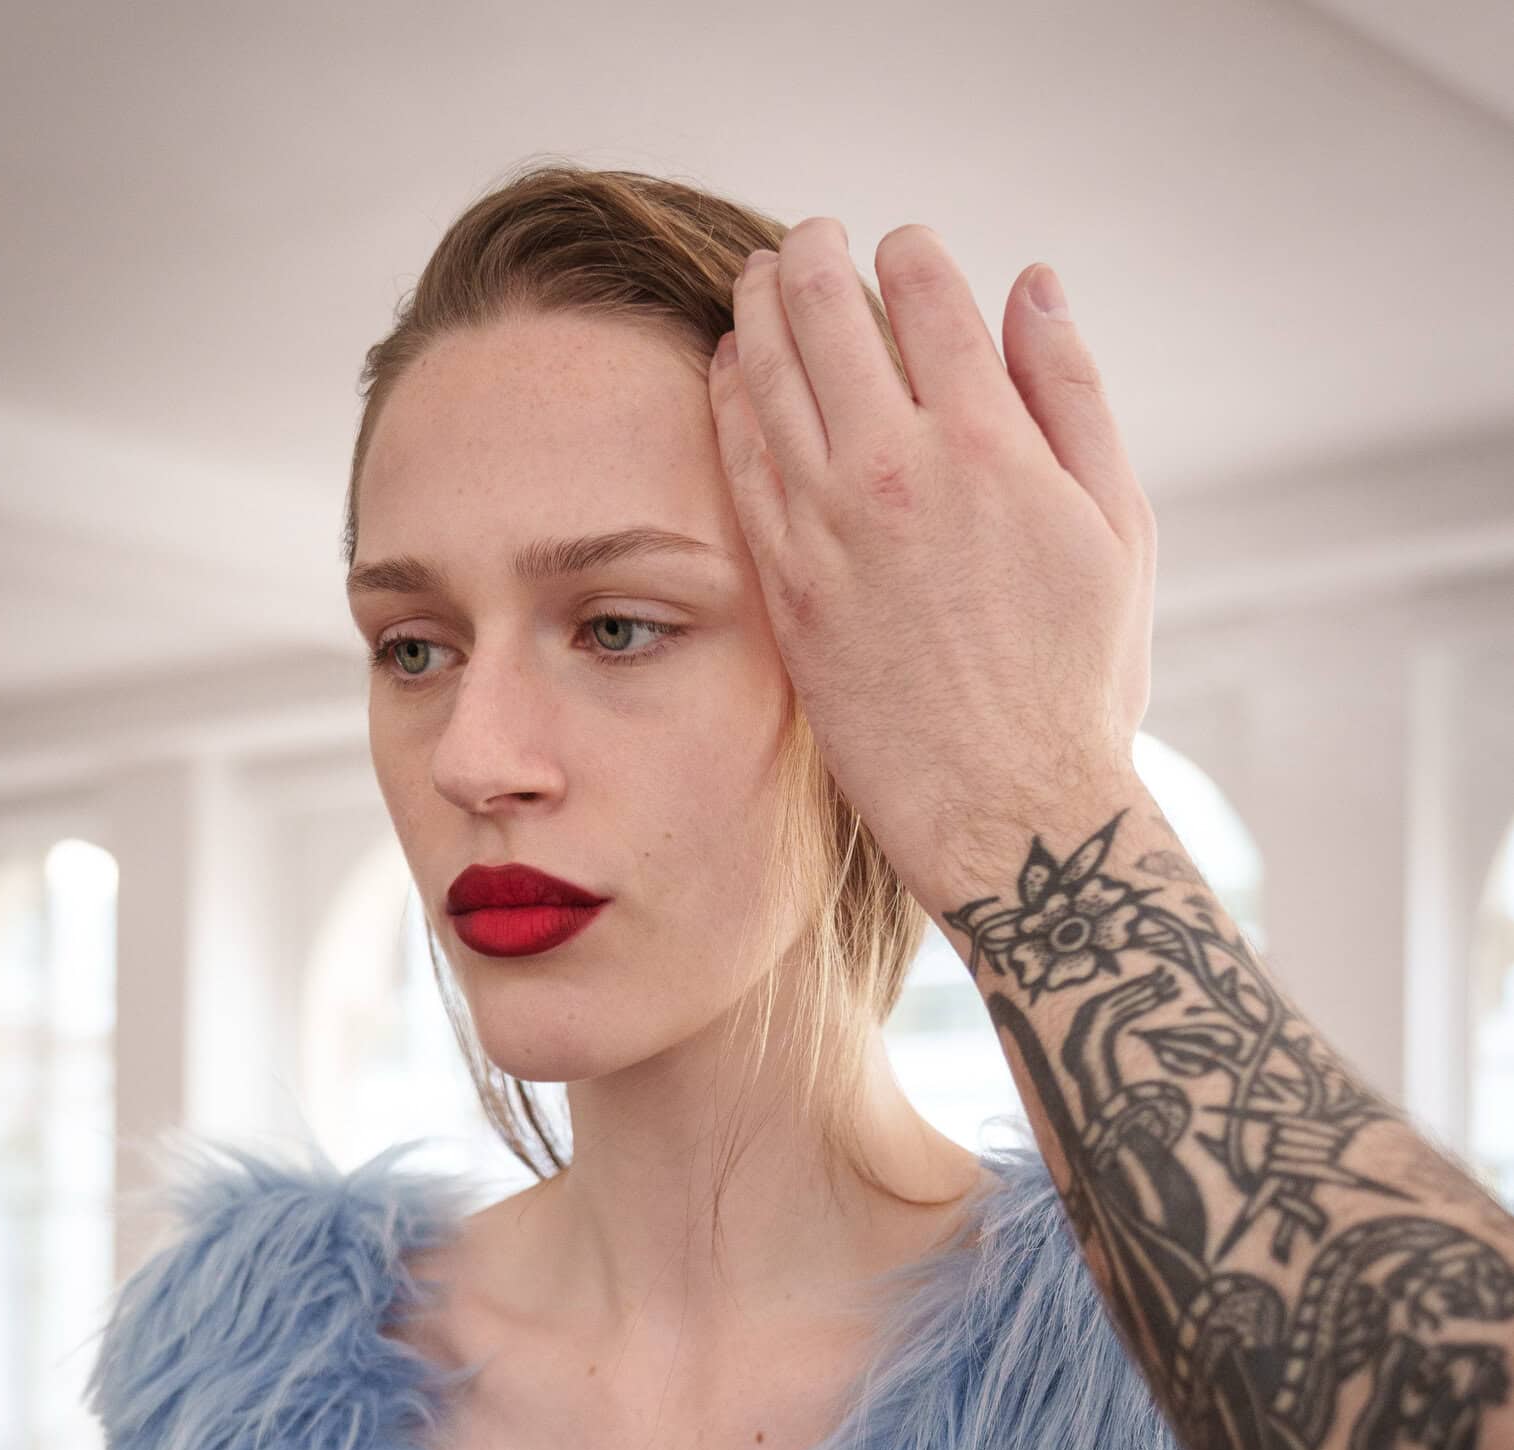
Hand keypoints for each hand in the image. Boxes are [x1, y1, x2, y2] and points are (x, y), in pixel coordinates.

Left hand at [707, 218, 1156, 910]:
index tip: (902, 251)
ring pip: (767, 376)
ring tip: (759, 281)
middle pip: (827, 313)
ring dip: (757, 310)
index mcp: (992, 441)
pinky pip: (739, 462)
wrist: (1008, 811)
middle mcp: (899, 470)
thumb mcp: (1118, 528)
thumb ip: (1073, 396)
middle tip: (809, 240)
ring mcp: (830, 528)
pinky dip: (730, 398)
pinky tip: (731, 370)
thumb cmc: (1079, 682)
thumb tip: (1032, 285)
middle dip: (813, 256)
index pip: (926, 292)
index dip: (909, 253)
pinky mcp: (787, 585)